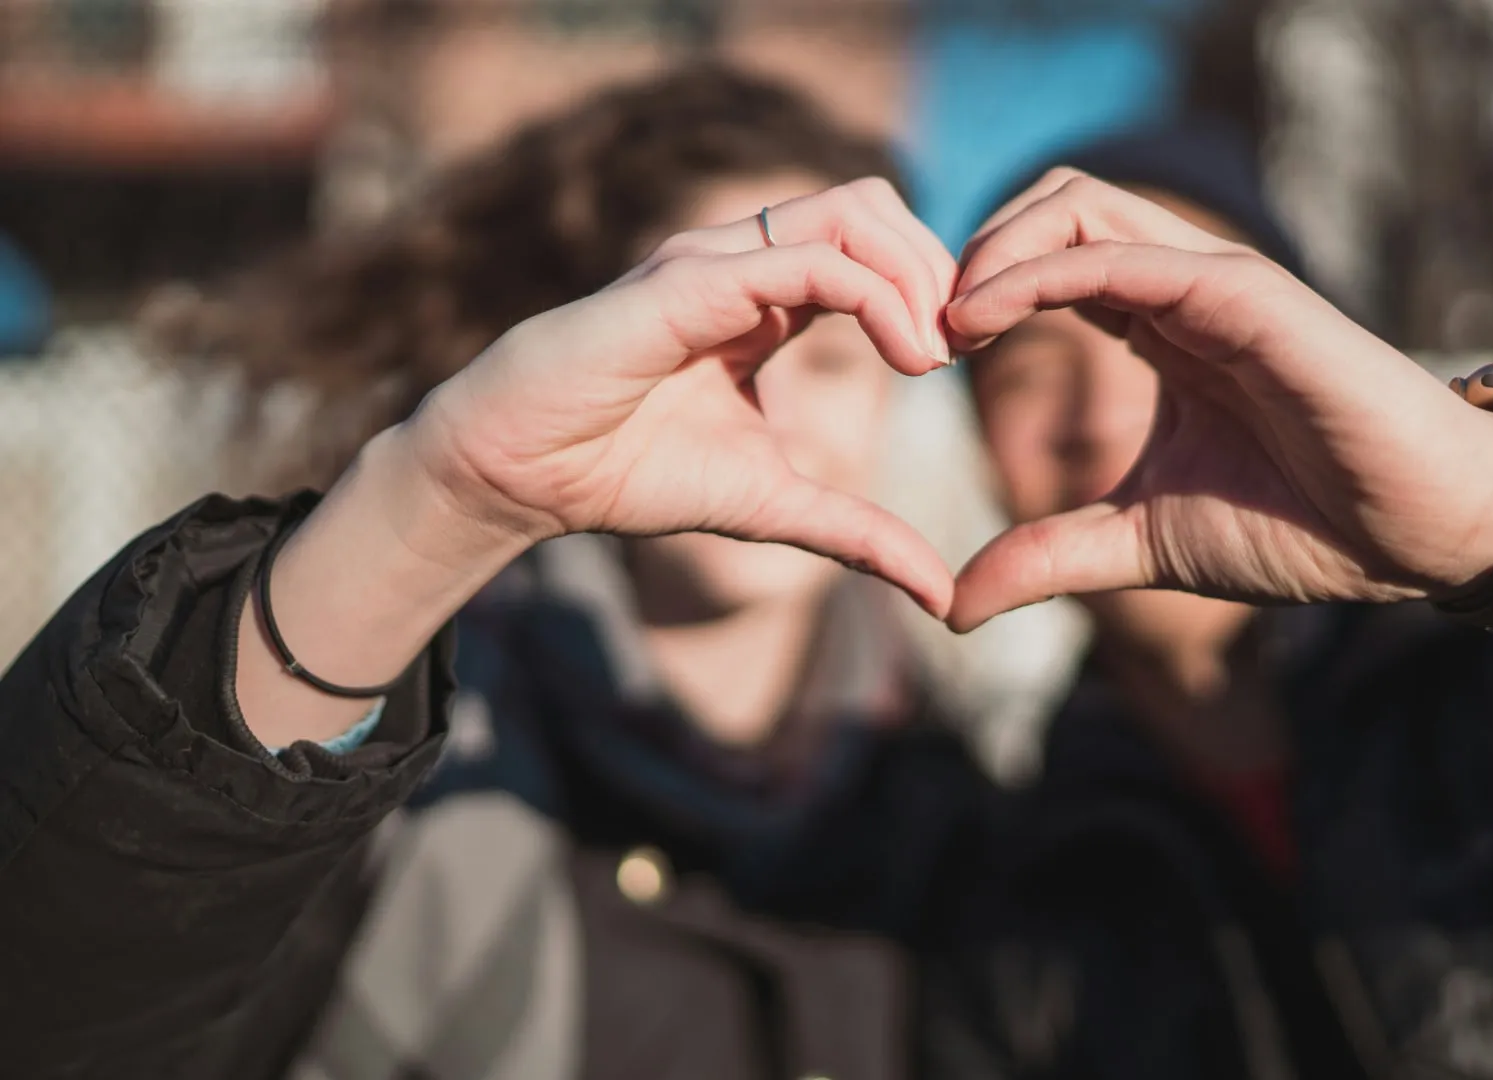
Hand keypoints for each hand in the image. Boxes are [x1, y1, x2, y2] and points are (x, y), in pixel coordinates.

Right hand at [406, 177, 958, 615]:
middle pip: (874, 205)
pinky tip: (906, 358)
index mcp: (765, 297)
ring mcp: (715, 261)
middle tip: (964, 346)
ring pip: (851, 212)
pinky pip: (807, 260)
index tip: (964, 359)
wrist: (520, 475)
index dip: (932, 288)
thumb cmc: (627, 474)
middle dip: (938, 266)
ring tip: (936, 352)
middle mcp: (743, 261)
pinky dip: (877, 297)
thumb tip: (941, 596)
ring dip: (915, 273)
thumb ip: (858, 535)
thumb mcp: (773, 507)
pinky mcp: (689, 282)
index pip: (873, 245)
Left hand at [943, 171, 1492, 630]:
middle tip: (921, 328)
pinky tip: (986, 318)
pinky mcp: (1247, 297)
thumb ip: (1050, 557)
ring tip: (945, 321)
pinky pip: (1127, 257)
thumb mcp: (1142, 543)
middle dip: (973, 249)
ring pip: (1082, 205)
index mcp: (1161, 327)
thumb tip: (953, 605)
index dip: (976, 290)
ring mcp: (1215, 283)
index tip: (921, 356)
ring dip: (995, 247)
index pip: (1049, 259)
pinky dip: (1042, 271)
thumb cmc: (1303, 527)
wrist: (1414, 539)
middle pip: (1056, 204)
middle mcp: (1183, 289)